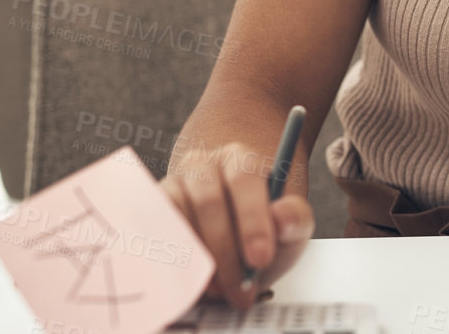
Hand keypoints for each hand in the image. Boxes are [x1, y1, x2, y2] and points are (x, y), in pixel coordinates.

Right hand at [162, 141, 314, 308]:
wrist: (229, 244)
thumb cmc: (261, 233)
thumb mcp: (289, 230)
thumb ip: (296, 220)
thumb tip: (283, 216)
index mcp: (240, 159)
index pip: (244, 178)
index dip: (252, 219)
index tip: (260, 259)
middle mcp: (202, 165)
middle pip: (210, 202)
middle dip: (227, 252)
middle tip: (241, 288)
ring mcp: (173, 185)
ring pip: (180, 218)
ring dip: (200, 260)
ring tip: (221, 289)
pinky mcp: (152, 209)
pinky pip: (155, 232)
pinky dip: (174, 260)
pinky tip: (194, 280)